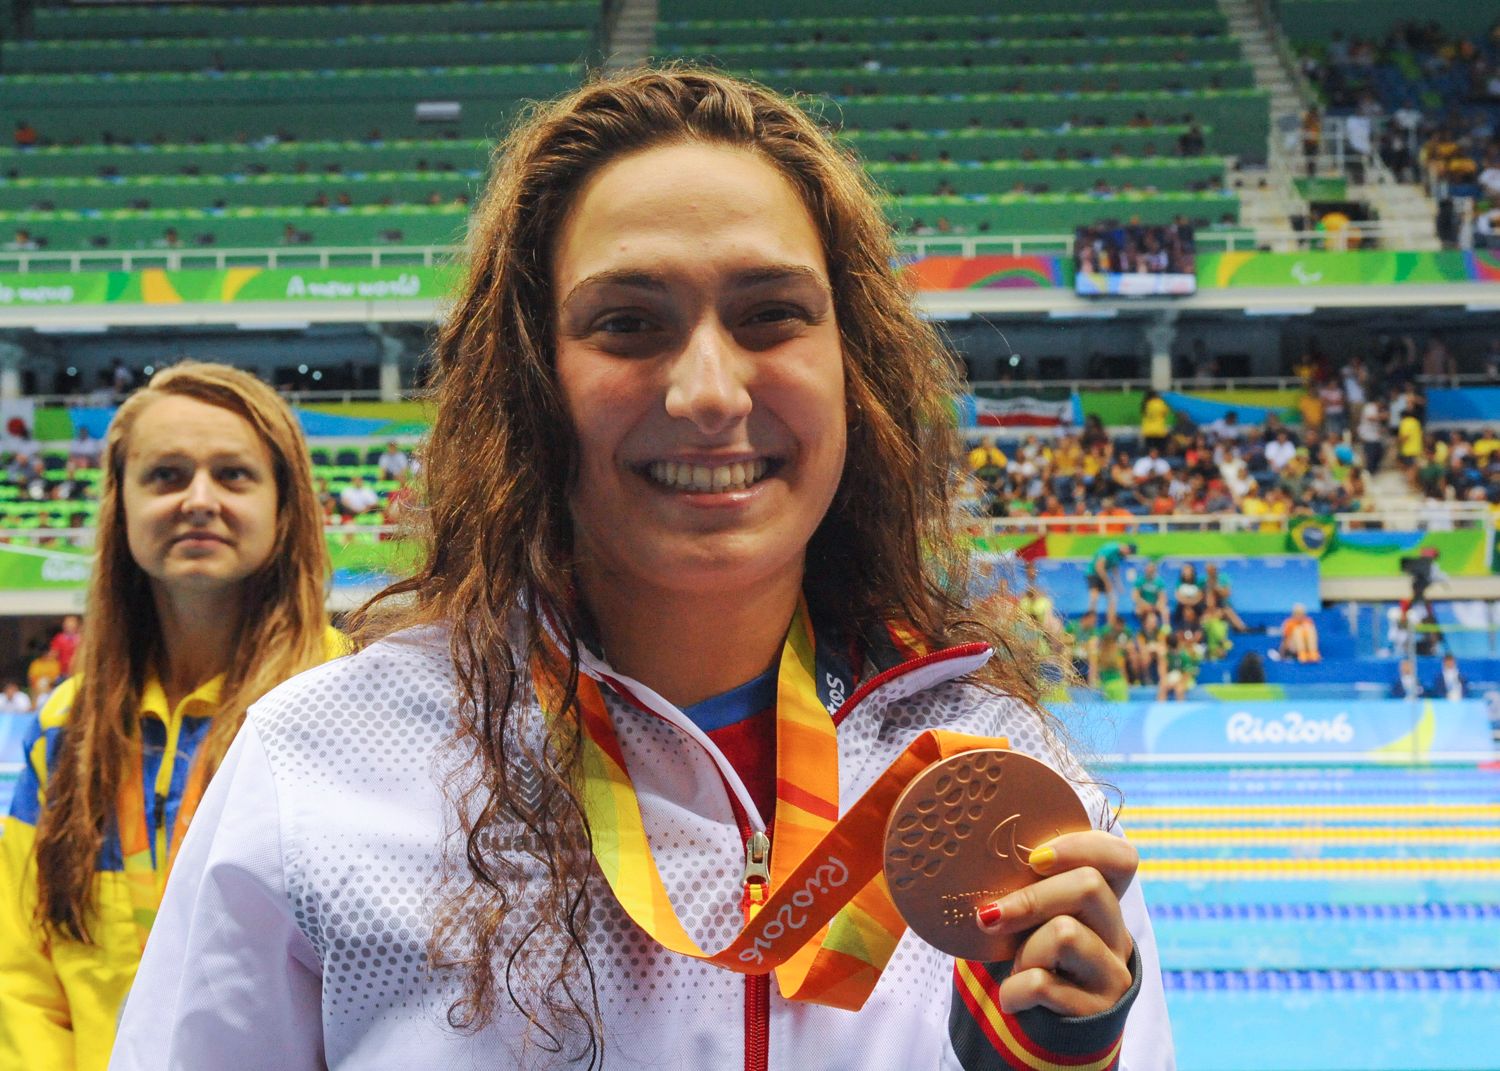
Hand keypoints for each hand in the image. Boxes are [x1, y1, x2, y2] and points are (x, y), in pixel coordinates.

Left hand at [974, 830, 1137, 1017]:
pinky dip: (1013, 990)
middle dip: (1031, 899)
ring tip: (1018, 969)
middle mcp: (1117, 935)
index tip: (1035, 858)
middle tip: (989, 917)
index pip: (1120, 857)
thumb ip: (1022, 889)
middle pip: (1089, 886)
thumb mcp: (1030, 922)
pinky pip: (1043, 983)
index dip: (1080, 847)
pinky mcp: (1097, 1010)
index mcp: (1102, 903)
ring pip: (1065, 933)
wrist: (1038, 1032)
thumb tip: (974, 858)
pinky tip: (1013, 998)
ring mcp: (1112, 973)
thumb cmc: (1028, 960)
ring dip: (1024, 952)